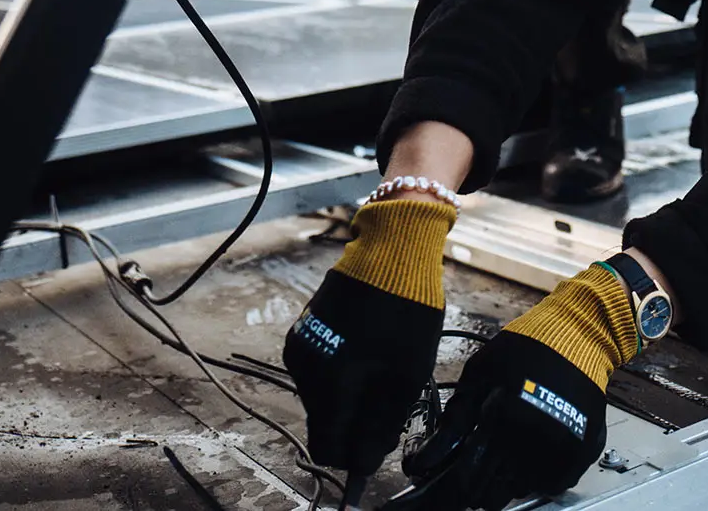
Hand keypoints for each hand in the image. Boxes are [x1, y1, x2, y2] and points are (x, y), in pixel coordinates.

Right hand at [283, 199, 454, 479]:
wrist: (392, 245)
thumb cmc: (406, 309)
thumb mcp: (408, 374)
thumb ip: (383, 425)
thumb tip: (364, 461)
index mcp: (326, 382)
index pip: (327, 447)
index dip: (355, 454)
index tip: (383, 438)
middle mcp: (302, 367)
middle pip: (325, 422)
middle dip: (357, 422)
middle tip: (394, 398)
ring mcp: (300, 346)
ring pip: (323, 398)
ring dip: (352, 397)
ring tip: (386, 366)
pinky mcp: (304, 330)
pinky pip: (321, 372)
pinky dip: (344, 374)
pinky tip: (371, 350)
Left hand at [390, 334, 606, 510]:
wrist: (576, 337)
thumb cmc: (523, 351)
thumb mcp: (478, 375)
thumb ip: (454, 420)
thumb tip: (424, 459)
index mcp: (501, 421)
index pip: (468, 478)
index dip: (453, 487)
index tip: (447, 488)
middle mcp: (531, 442)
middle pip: (494, 494)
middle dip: (479, 487)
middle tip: (476, 471)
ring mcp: (558, 452)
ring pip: (522, 491)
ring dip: (508, 481)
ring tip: (505, 456)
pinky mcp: (581, 454)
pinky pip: (552, 485)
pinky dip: (538, 477)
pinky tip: (531, 454)